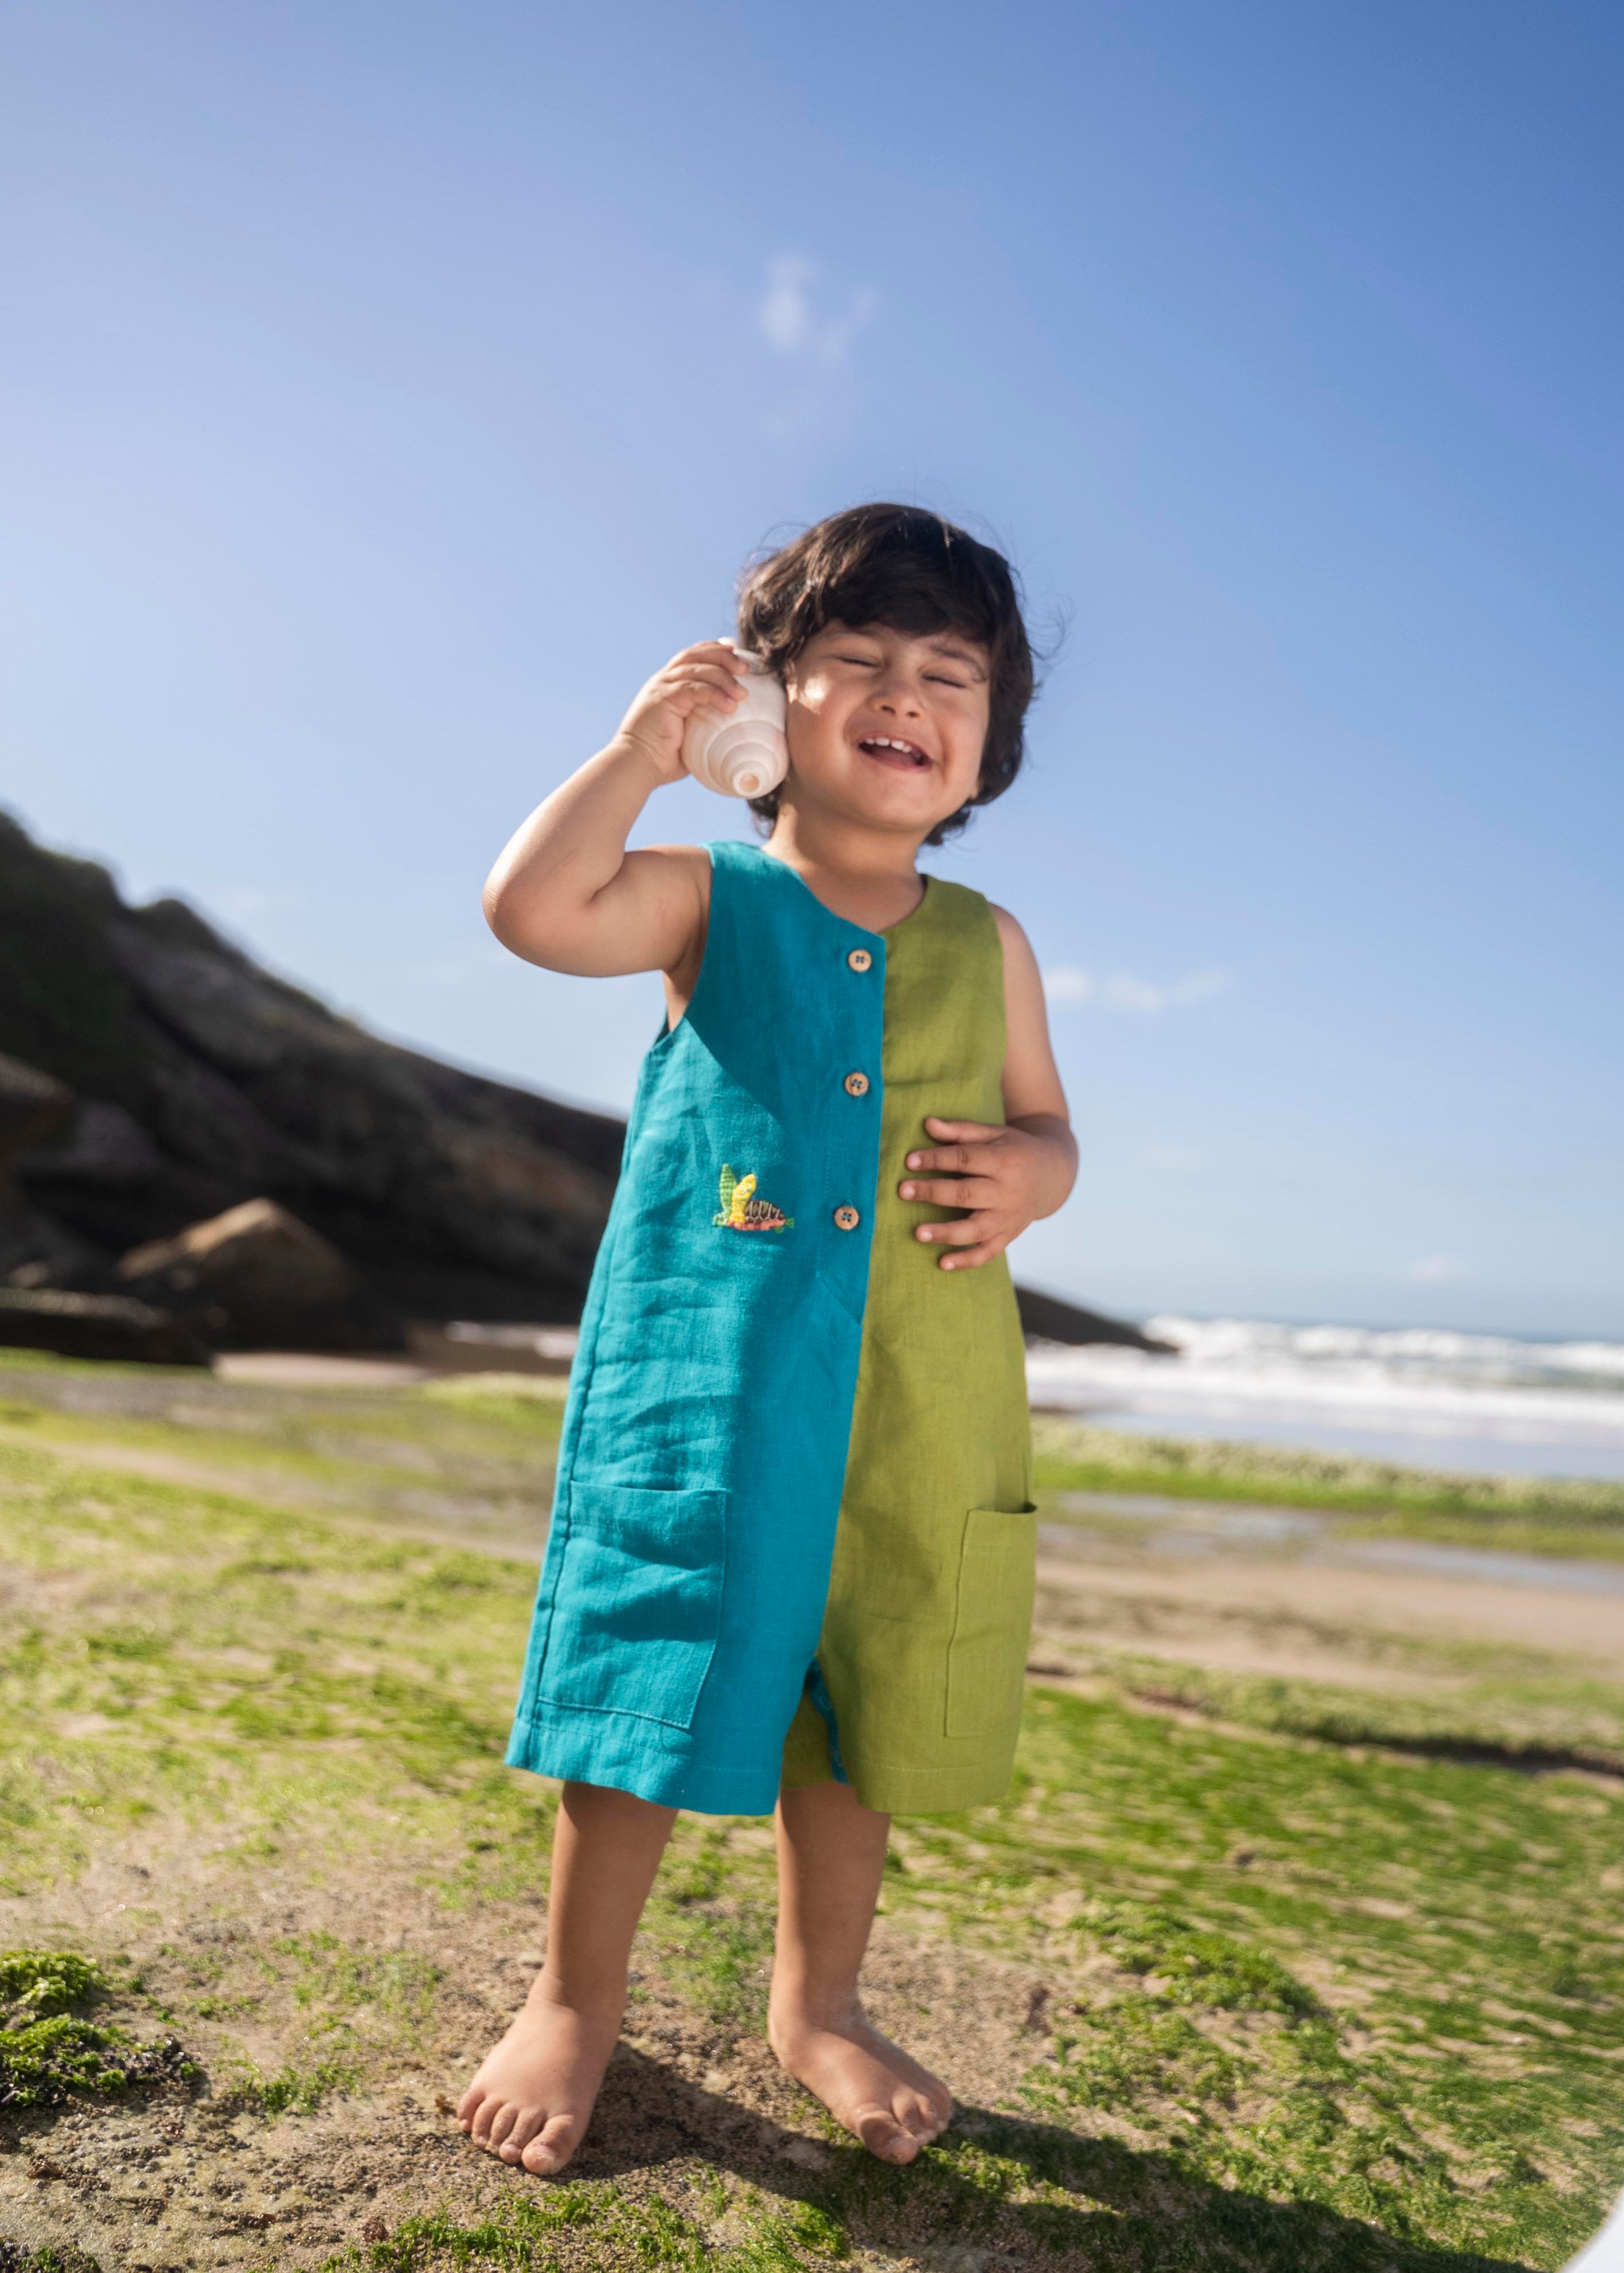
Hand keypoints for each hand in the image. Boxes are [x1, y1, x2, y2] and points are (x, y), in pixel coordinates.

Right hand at [611, 641, 747, 783]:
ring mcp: (662, 688)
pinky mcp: (663, 699)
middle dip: (723, 657)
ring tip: (742, 692)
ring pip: (698, 669)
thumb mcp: (687, 735)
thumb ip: (703, 724)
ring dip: (724, 677)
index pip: (692, 656)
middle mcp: (663, 681)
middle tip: (745, 669)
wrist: (635, 765)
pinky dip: (714, 694)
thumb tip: (729, 731)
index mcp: (667, 684)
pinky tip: (730, 706)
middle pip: (696, 655)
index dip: (714, 651)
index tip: (736, 655)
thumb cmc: (661, 757)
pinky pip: (694, 689)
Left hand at [898, 1115, 1063, 1269]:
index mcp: (1004, 1161)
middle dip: (933, 1192)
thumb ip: (961, 1131)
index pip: (966, 1159)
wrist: (1051, 1175)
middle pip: (967, 1194)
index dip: (937, 1159)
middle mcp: (1008, 1191)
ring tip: (918, 1233)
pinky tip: (942, 1263)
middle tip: (903, 1191)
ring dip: (946, 1232)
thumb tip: (928, 1124)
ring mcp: (1009, 1217)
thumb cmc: (1013, 1150)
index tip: (909, 1161)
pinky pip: (987, 1252)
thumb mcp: (994, 1134)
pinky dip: (966, 1260)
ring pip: (976, 1229)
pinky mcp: (1008, 1236)